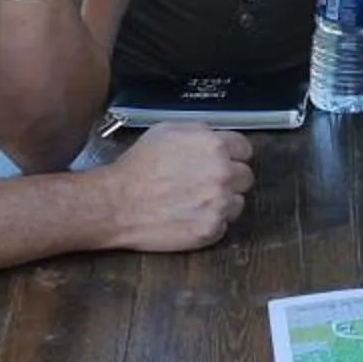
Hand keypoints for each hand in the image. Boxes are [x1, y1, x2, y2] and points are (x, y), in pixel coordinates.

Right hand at [92, 123, 251, 251]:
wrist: (117, 203)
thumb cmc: (137, 168)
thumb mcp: (166, 131)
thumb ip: (199, 132)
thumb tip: (215, 137)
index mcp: (214, 145)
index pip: (244, 149)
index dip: (231, 156)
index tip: (223, 162)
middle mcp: (222, 173)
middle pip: (245, 177)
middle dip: (228, 179)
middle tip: (205, 183)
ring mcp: (219, 203)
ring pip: (237, 202)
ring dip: (222, 202)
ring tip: (194, 202)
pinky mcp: (212, 229)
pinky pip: (223, 225)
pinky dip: (210, 222)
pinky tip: (188, 216)